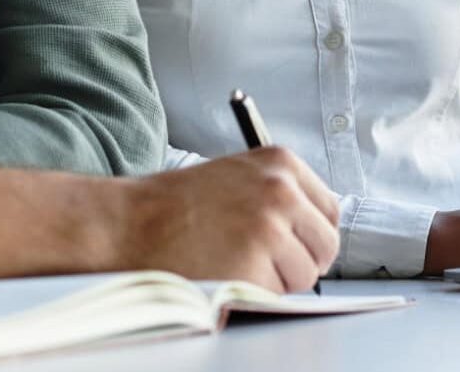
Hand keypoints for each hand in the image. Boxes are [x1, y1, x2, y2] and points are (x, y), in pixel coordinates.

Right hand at [117, 147, 340, 291]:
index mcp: (281, 163)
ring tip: (235, 262)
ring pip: (304, 276)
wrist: (130, 222)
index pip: (329, 210)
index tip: (295, 244)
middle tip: (265, 262)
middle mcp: (281, 191)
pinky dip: (253, 293)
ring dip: (276, 280)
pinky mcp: (255, 266)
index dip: (312, 234)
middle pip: (325, 246)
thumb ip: (279, 194)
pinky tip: (224, 273)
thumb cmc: (176, 204)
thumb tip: (313, 228)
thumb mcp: (237, 176)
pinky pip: (275, 295)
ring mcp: (270, 229)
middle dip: (301, 261)